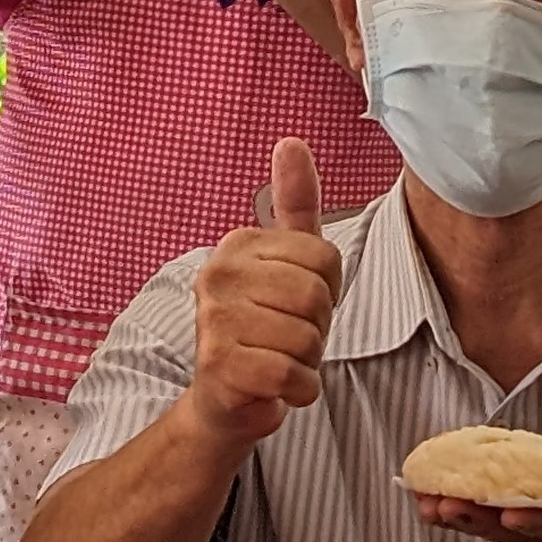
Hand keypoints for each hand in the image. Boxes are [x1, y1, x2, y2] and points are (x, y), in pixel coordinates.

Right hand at [186, 139, 342, 450]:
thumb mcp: (286, 263)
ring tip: (279, 360)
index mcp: (238, 244)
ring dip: (307, 361)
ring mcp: (213, 319)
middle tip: (288, 338)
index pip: (325, 259)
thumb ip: (294, 204)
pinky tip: (277, 387)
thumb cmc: (265, 329)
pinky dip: (299, 390)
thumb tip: (292, 141)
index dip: (327, 292)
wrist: (225, 399)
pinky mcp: (219, 365)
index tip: (297, 306)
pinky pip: (291, 375)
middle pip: (317, 296)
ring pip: (306, 337)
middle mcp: (218, 273)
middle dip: (317, 329)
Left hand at [417, 433, 541, 541]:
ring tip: (425, 504)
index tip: (509, 514)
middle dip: (481, 521)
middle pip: (522, 537)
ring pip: (501, 535)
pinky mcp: (529, 532)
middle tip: (444, 505)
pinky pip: (493, 526)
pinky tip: (428, 502)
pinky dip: (462, 515)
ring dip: (462, 520)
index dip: (540, 522)